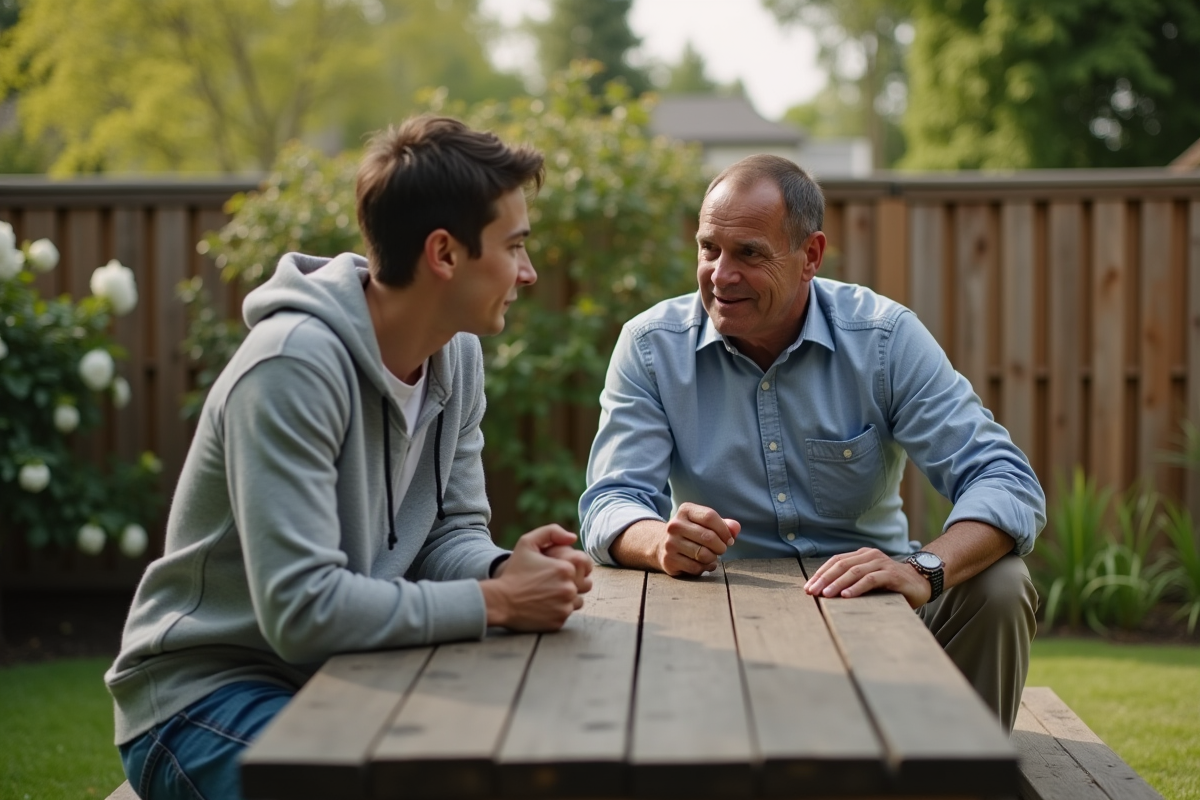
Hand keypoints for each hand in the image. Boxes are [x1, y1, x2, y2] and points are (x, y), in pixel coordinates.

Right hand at [480, 525, 583, 630]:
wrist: (500, 601)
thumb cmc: (514, 572)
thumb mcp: (526, 543)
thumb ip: (551, 532)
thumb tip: (573, 538)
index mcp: (566, 568)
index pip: (585, 565)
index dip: (576, 565)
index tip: (562, 569)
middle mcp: (569, 588)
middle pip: (585, 584)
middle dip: (575, 581)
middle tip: (555, 582)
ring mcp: (565, 606)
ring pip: (578, 600)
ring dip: (568, 597)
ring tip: (549, 594)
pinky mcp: (560, 621)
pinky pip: (567, 613)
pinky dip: (559, 610)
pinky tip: (544, 605)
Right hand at [659, 503, 740, 576]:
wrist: (663, 544)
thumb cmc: (692, 533)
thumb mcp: (706, 523)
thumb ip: (724, 525)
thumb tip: (736, 529)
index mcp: (685, 510)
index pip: (710, 516)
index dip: (725, 530)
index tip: (729, 539)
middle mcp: (674, 525)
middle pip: (708, 537)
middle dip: (721, 546)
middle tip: (721, 549)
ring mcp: (670, 543)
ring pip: (703, 554)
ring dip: (713, 558)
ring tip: (711, 556)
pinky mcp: (669, 560)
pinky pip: (696, 568)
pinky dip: (704, 568)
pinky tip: (703, 564)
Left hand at [803, 547, 931, 608]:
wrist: (920, 583)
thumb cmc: (890, 585)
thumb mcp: (867, 581)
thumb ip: (851, 581)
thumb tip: (823, 592)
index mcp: (861, 555)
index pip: (835, 561)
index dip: (820, 574)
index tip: (807, 588)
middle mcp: (870, 556)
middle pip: (841, 565)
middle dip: (824, 579)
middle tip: (811, 592)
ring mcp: (881, 563)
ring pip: (853, 571)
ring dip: (837, 583)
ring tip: (825, 595)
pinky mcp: (891, 574)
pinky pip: (870, 579)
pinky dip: (856, 587)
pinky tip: (846, 596)